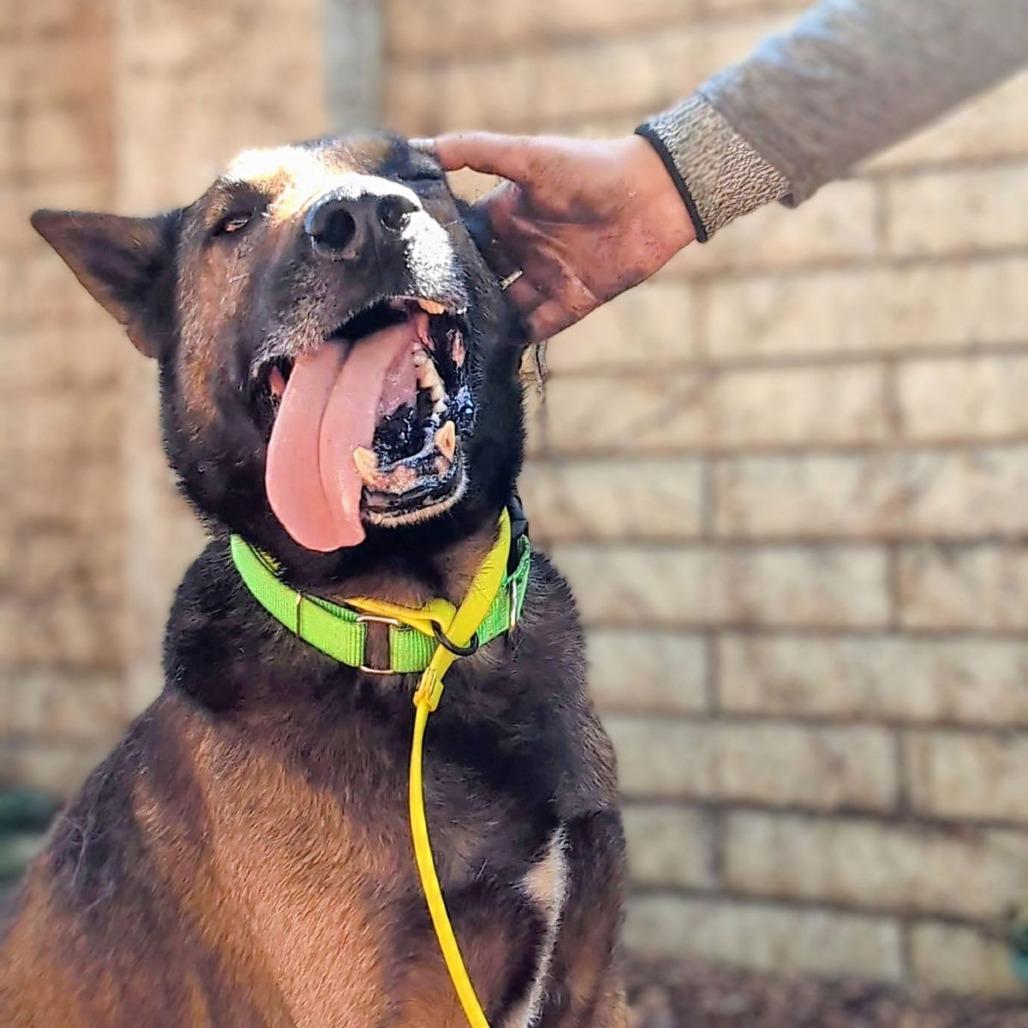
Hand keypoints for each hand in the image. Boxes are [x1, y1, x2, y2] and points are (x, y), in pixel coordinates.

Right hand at [424, 133, 695, 340]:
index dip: (437, 252)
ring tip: (449, 340)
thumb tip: (420, 148)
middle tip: (420, 315)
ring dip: (482, 322)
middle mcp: (521, 249)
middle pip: (478, 279)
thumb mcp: (528, 157)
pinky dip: (517, 338)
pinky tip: (491, 351)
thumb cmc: (588, 168)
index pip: (462, 239)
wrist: (652, 196)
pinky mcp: (571, 302)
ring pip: (503, 307)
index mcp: (505, 215)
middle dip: (455, 295)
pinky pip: (537, 326)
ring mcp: (545, 277)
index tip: (404, 269)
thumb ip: (477, 152)